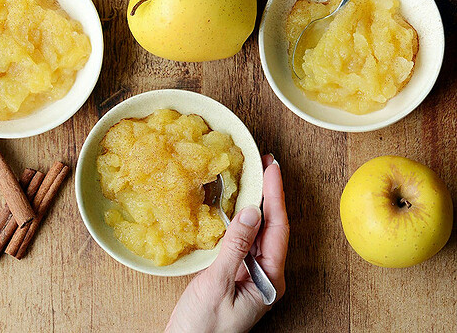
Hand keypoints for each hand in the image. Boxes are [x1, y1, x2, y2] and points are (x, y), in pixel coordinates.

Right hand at [165, 154, 288, 332]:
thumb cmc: (202, 328)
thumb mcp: (218, 285)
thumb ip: (235, 248)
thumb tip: (251, 211)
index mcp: (269, 280)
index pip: (278, 228)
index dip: (276, 195)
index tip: (272, 168)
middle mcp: (265, 274)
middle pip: (273, 226)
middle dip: (270, 193)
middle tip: (265, 163)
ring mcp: (251, 273)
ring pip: (259, 230)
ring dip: (257, 202)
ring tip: (255, 175)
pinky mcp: (236, 272)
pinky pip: (244, 238)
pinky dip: (242, 218)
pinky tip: (238, 203)